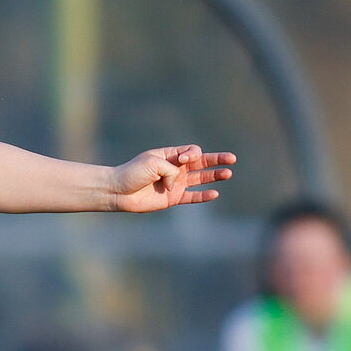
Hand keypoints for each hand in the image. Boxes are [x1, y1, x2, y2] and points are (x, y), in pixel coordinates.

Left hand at [108, 146, 233, 212]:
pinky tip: (215, 193)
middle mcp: (176, 168)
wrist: (119, 191)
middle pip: (202, 162)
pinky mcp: (173, 198)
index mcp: (170, 155)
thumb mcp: (153, 163)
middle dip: (217, 160)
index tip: (182, 160)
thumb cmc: (133, 173)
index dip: (193, 154)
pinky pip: (192, 197)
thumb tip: (178, 186)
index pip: (192, 151)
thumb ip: (172, 170)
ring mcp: (176, 183)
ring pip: (200, 179)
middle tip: (231, 159)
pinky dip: (203, 196)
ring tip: (228, 173)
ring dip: (214, 176)